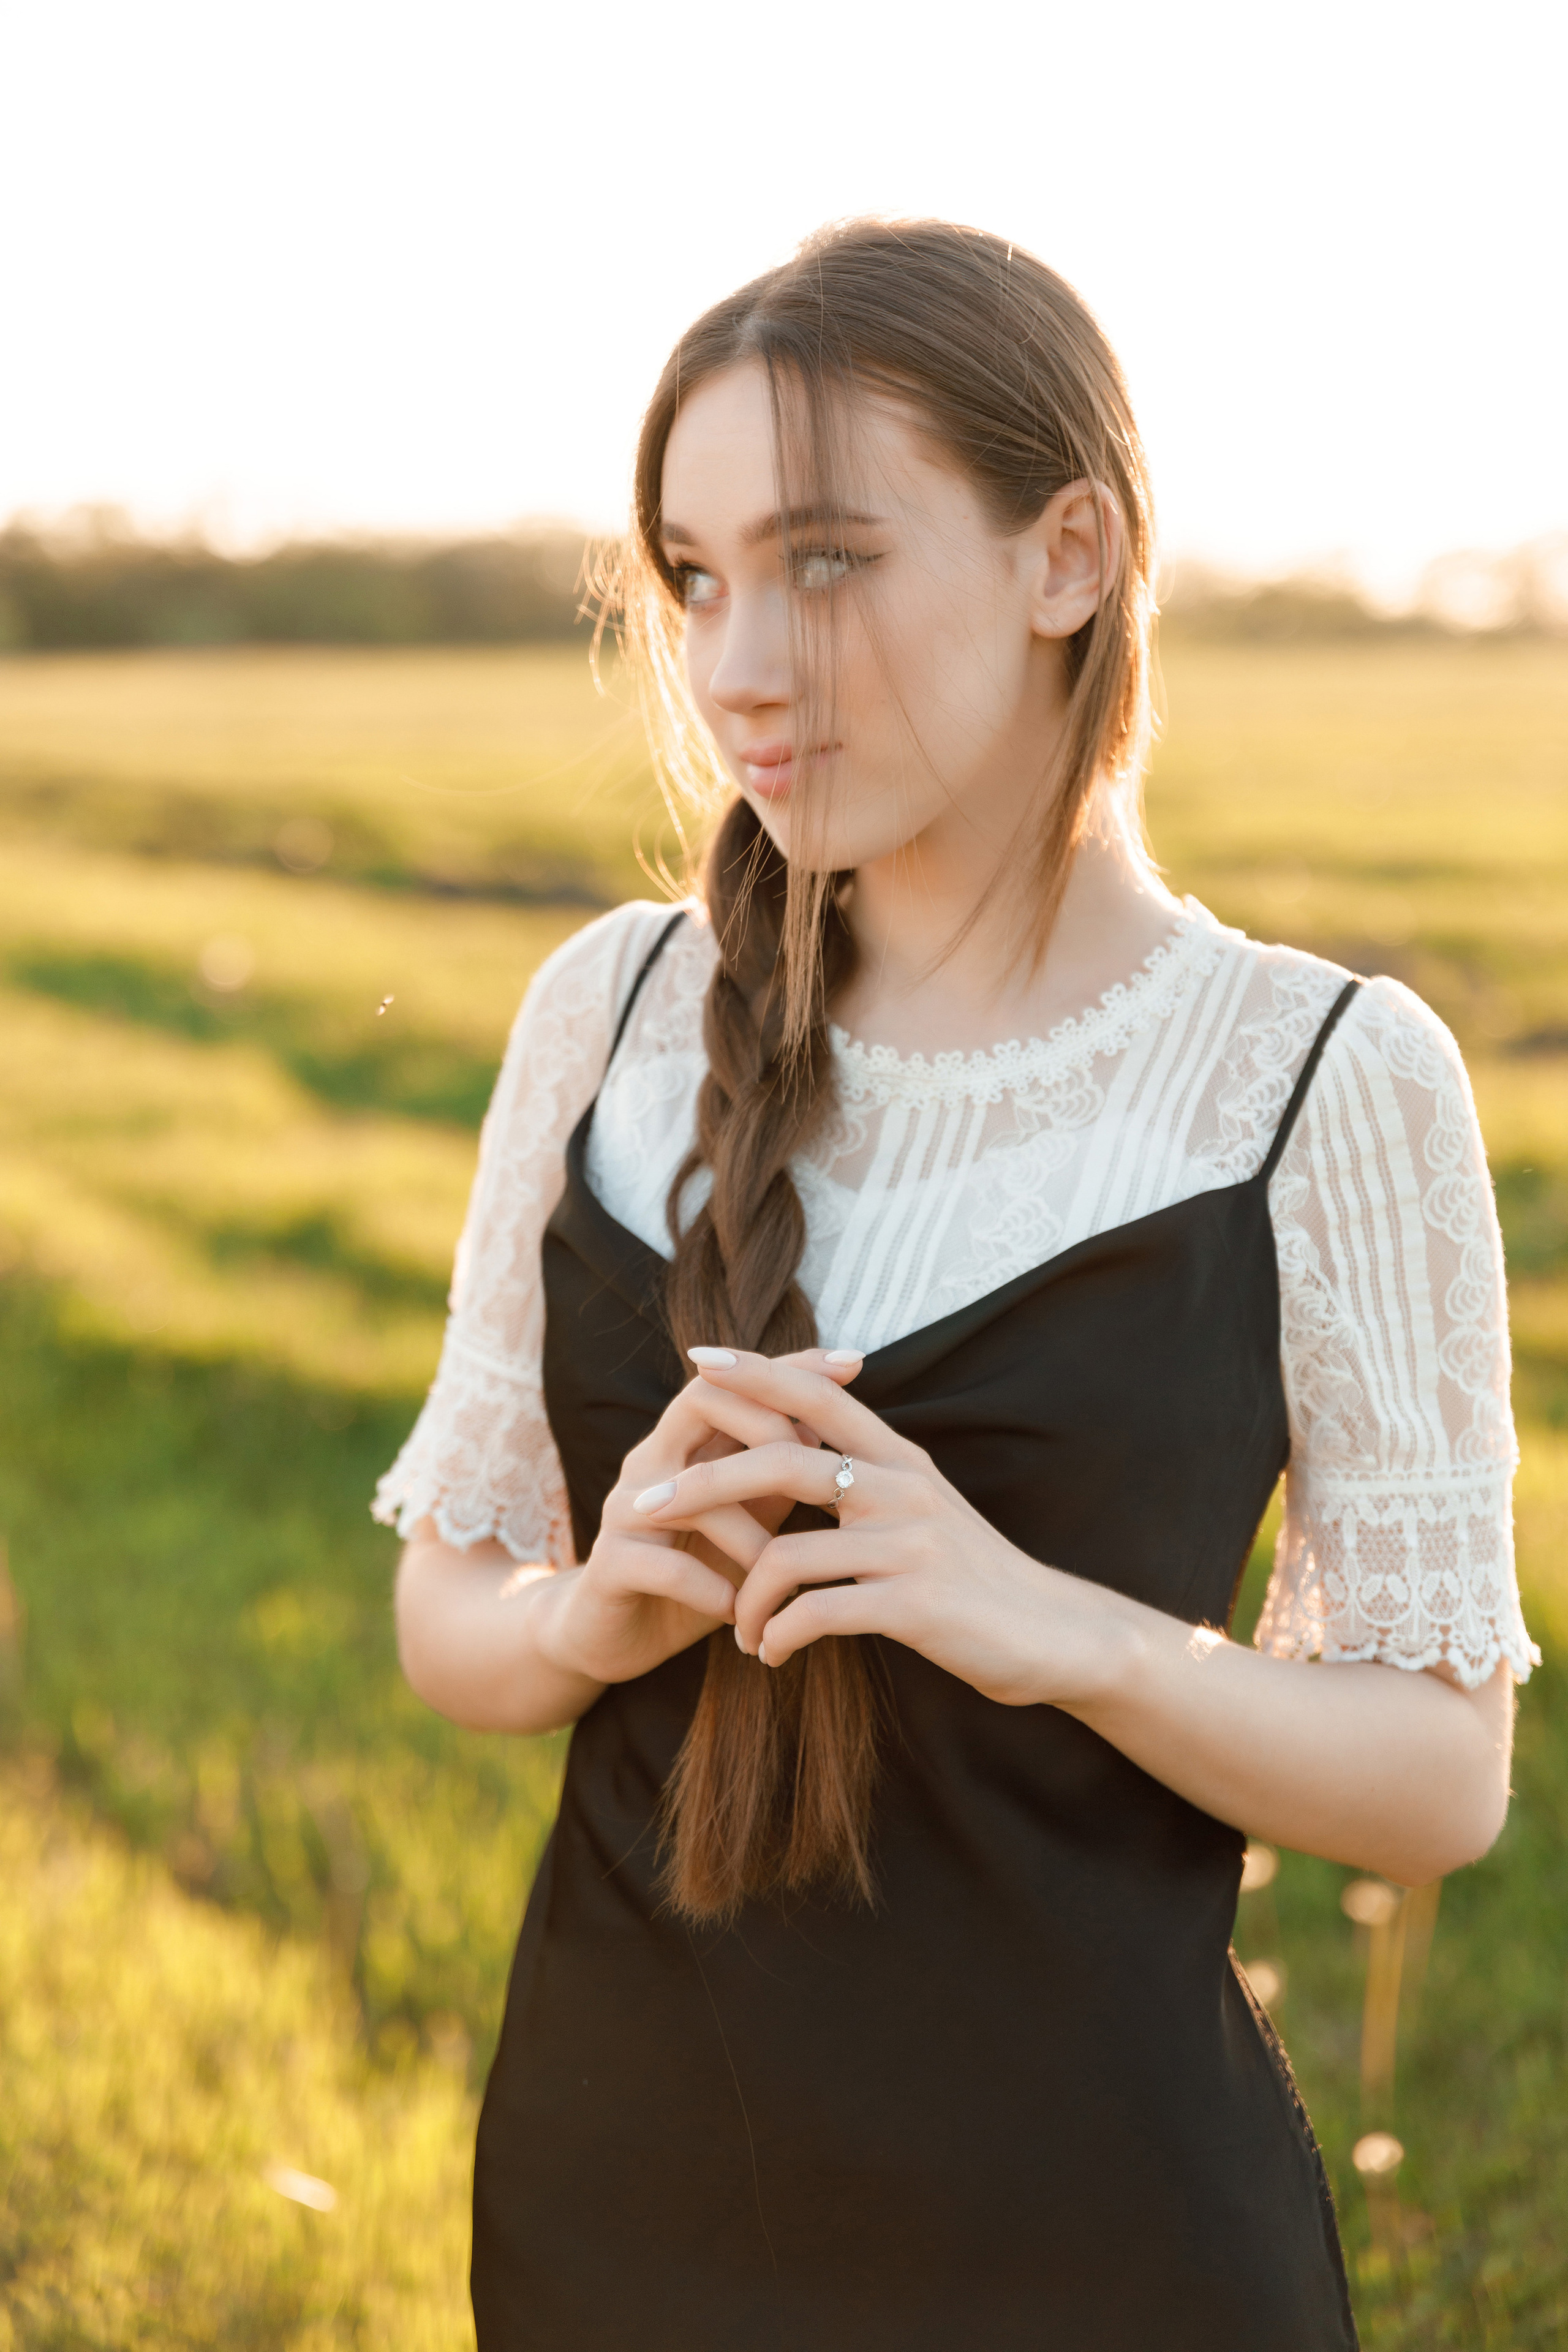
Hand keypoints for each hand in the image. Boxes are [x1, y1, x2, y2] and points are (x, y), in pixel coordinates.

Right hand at [536, 1348, 865, 1689]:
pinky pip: (666, 1567)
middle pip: (700, 1399)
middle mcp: (651, 1461)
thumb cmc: (697, 1571)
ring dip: (753, 1539)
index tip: (854, 1362)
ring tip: (786, 1579)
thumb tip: (838, 1434)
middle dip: (766, 1428)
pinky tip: (740, 1613)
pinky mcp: (609, 1564)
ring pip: (694, 1494)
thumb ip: (781, 1478)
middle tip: (811, 1476)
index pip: (734, 1380)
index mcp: (686, 1442)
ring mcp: (625, 1509)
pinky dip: (713, 1590)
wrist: (616, 1636)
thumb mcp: (749, 1521)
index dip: (789, 1366)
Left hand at [629, 1348, 1121, 1707]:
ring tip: (735, 1629)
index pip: (818, 1393)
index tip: (696, 1359)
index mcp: (900, 1459)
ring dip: (741, 1596)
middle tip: (643, 1505)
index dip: (757, 1371)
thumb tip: (801, 1457)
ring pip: (786, 1552)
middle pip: (779, 1461)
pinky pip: (816, 1614)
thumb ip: (868, 1481)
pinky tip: (770, 1654)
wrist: (1055, 1635)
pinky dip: (777, 1636)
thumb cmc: (977, 1579)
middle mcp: (902, 1487)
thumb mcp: (923, 1513)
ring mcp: (909, 1544)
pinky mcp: (912, 1605)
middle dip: (701, 1481)